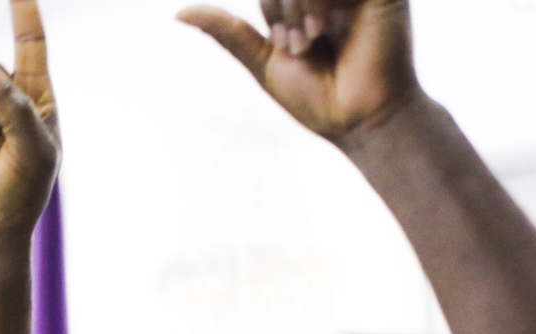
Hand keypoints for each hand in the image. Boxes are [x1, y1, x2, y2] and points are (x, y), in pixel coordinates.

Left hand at [179, 0, 419, 145]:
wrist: (358, 120)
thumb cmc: (317, 98)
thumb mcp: (263, 61)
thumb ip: (227, 32)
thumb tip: (177, 12)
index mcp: (307, 2)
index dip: (272, 9)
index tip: (288, 47)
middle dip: (281, 5)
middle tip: (298, 45)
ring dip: (297, 5)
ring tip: (310, 41)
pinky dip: (317, 1)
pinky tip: (323, 30)